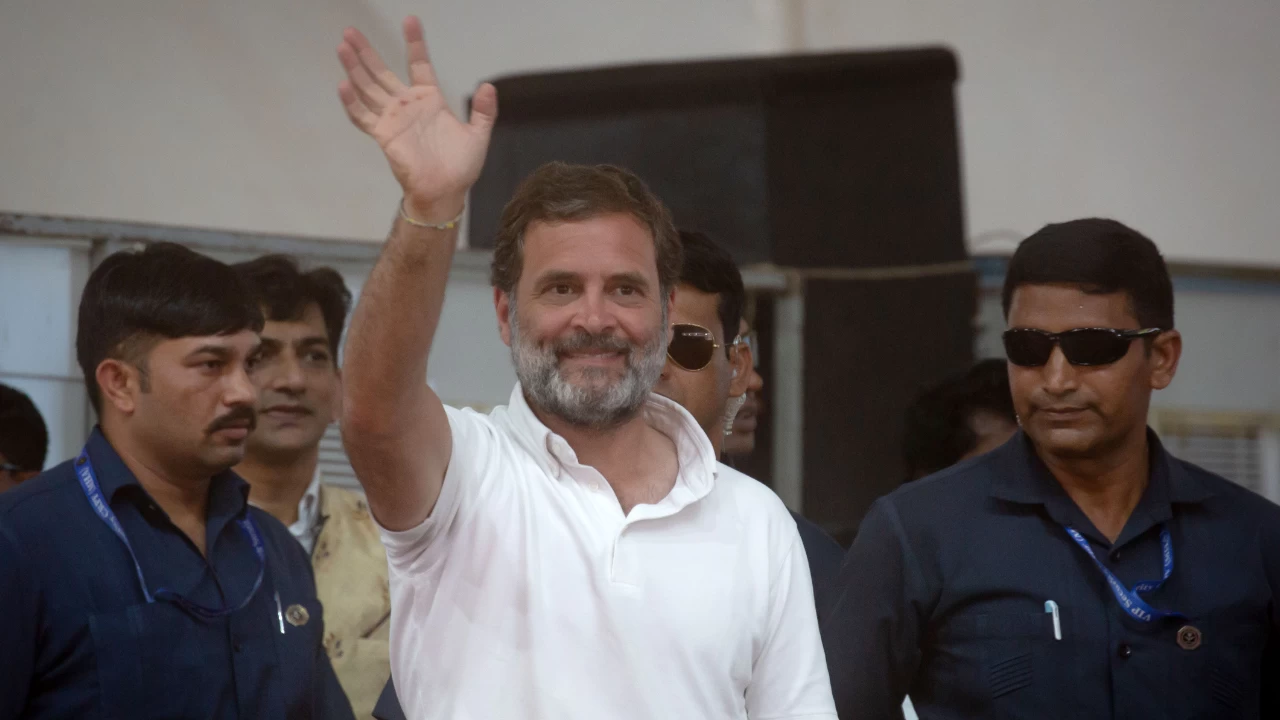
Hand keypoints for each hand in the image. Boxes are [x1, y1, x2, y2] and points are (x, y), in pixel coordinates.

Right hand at [337, 16, 496, 218]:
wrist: (446, 192)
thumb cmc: (461, 167)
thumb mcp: (478, 135)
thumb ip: (483, 111)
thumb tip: (488, 86)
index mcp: (431, 100)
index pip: (419, 64)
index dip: (415, 43)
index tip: (410, 20)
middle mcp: (408, 105)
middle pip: (382, 72)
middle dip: (367, 52)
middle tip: (350, 31)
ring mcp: (393, 119)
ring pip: (368, 88)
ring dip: (355, 69)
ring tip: (342, 47)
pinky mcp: (384, 135)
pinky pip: (363, 116)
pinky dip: (352, 102)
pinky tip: (342, 84)